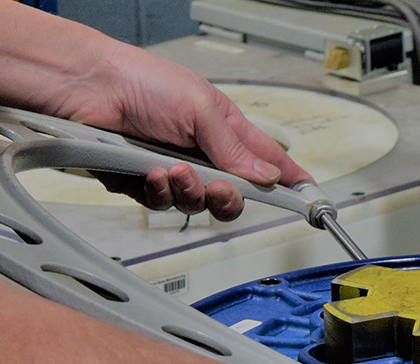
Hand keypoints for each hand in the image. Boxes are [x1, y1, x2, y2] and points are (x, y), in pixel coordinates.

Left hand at [66, 43, 311, 219]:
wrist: (86, 87)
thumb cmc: (142, 80)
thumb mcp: (201, 108)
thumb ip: (235, 148)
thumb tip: (267, 175)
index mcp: (226, 130)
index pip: (269, 162)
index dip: (291, 182)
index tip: (310, 199)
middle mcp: (203, 154)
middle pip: (234, 196)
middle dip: (229, 198)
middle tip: (221, 189)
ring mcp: (174, 171)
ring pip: (197, 205)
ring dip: (189, 192)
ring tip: (174, 171)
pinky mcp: (144, 184)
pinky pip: (163, 205)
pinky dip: (159, 192)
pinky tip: (151, 173)